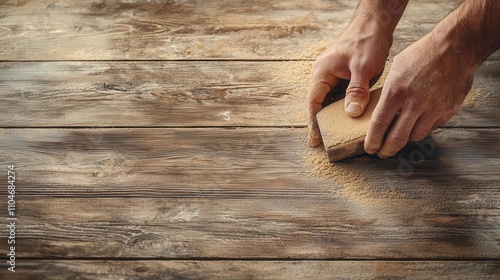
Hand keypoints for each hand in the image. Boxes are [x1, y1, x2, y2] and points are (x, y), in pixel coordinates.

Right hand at [307, 20, 390, 146]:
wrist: (375, 24)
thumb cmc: (366, 40)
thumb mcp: (363, 66)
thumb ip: (357, 90)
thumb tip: (352, 112)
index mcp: (322, 72)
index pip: (313, 101)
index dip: (313, 122)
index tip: (315, 139)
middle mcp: (325, 75)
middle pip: (319, 103)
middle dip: (320, 123)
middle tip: (322, 142)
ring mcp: (334, 76)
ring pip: (329, 101)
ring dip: (332, 117)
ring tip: (335, 136)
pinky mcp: (345, 77)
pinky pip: (340, 96)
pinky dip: (343, 108)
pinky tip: (349, 120)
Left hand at [364, 31, 477, 157]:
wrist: (455, 48)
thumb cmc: (422, 55)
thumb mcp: (396, 69)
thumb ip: (388, 92)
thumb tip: (380, 110)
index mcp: (396, 92)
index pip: (379, 125)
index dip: (373, 140)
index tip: (370, 148)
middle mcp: (414, 104)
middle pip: (397, 138)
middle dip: (387, 150)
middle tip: (382, 153)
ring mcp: (433, 109)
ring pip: (415, 136)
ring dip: (405, 139)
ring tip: (399, 137)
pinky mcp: (447, 111)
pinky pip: (431, 128)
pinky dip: (422, 129)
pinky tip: (417, 123)